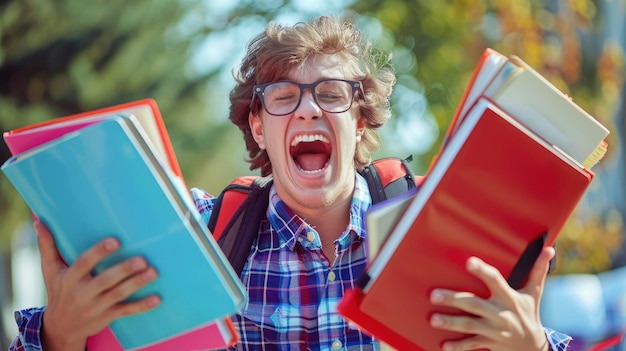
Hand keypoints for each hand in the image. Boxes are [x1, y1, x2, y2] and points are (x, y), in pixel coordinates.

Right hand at [36, 221, 160, 350]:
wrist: (60, 328)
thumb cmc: (59, 291)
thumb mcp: (50, 271)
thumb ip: (48, 246)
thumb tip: (39, 221)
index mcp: (69, 279)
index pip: (83, 264)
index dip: (98, 253)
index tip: (115, 241)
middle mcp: (82, 293)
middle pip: (105, 280)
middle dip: (123, 270)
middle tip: (142, 259)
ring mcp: (96, 306)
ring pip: (118, 295)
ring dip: (136, 284)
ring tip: (153, 272)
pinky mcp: (107, 317)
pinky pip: (125, 311)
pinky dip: (142, 306)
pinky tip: (157, 299)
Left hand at [429, 246, 554, 350]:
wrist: (534, 348)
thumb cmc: (529, 314)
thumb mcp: (534, 293)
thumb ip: (537, 271)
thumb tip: (549, 249)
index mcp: (509, 297)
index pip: (495, 281)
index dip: (482, 271)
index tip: (469, 262)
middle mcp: (500, 313)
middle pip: (474, 304)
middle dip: (454, 299)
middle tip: (434, 295)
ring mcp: (493, 330)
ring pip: (469, 325)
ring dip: (451, 323)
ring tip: (433, 319)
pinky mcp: (489, 343)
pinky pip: (471, 345)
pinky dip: (458, 346)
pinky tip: (444, 346)